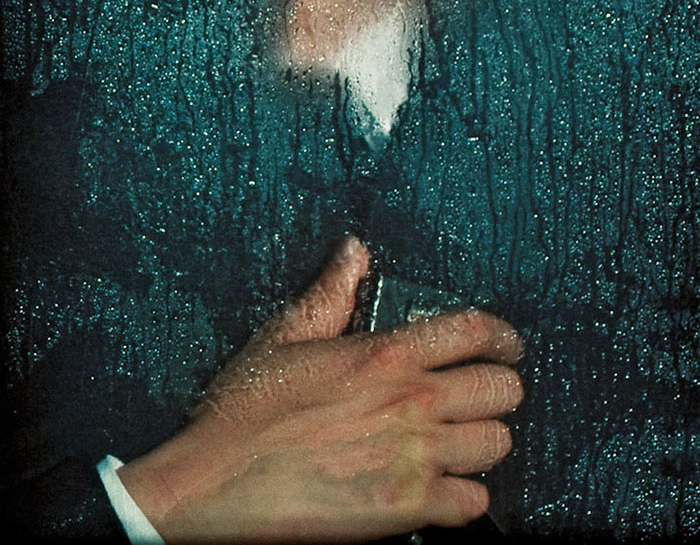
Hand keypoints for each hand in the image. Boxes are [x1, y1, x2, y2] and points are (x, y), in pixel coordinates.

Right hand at [119, 237, 523, 542]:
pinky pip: (474, 503)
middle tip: (480, 392)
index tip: (509, 344)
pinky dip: (466, 495)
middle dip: (498, 387)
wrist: (216, 488)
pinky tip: (443, 483)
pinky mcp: (406, 509)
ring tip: (461, 436)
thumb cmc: (246, 412)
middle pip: (502, 389)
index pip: (475, 331)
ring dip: (483, 439)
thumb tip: (354, 250)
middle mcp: (411, 401)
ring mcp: (414, 458)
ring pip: (497, 444)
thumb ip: (331, 292)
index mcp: (385, 354)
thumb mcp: (283, 337)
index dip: (504, 336)